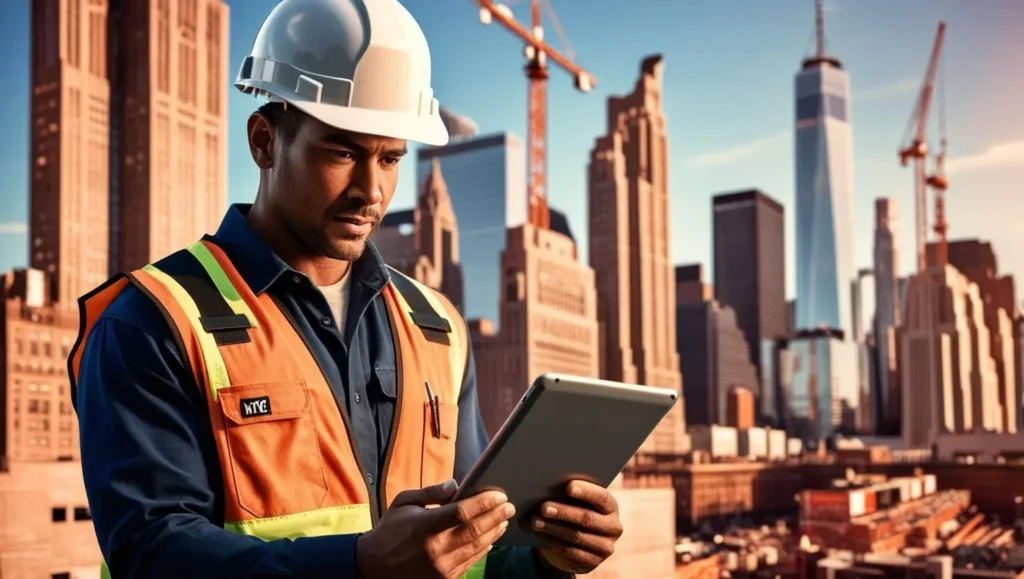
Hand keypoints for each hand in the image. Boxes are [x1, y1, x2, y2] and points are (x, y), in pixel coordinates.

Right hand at [355, 479, 515, 578]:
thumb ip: (430, 493)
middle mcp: (435, 548)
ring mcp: (441, 566)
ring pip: (476, 547)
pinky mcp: (444, 578)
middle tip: (508, 506)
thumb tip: (456, 485)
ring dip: (494, 532)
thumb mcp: (404, 503)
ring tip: (503, 520)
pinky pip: (469, 562)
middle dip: (496, 516)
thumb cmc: (389, 531)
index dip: (484, 503)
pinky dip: (483, 549)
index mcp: (425, 526)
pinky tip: (491, 539)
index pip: (462, 512)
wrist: (373, 567)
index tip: (500, 494)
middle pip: (475, 530)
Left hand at [531, 480, 622, 573]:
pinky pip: (571, 552)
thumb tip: (547, 488)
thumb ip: (570, 496)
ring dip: (553, 528)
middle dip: (564, 512)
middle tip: (544, 507)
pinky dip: (553, 542)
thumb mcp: (578, 502)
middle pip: (587, 518)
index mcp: (611, 507)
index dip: (587, 492)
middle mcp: (613, 527)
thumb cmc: (577, 512)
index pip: (602, 498)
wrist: (579, 542)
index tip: (568, 487)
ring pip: (577, 536)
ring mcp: (605, 547)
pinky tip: (540, 535)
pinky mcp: (593, 562)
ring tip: (535, 522)